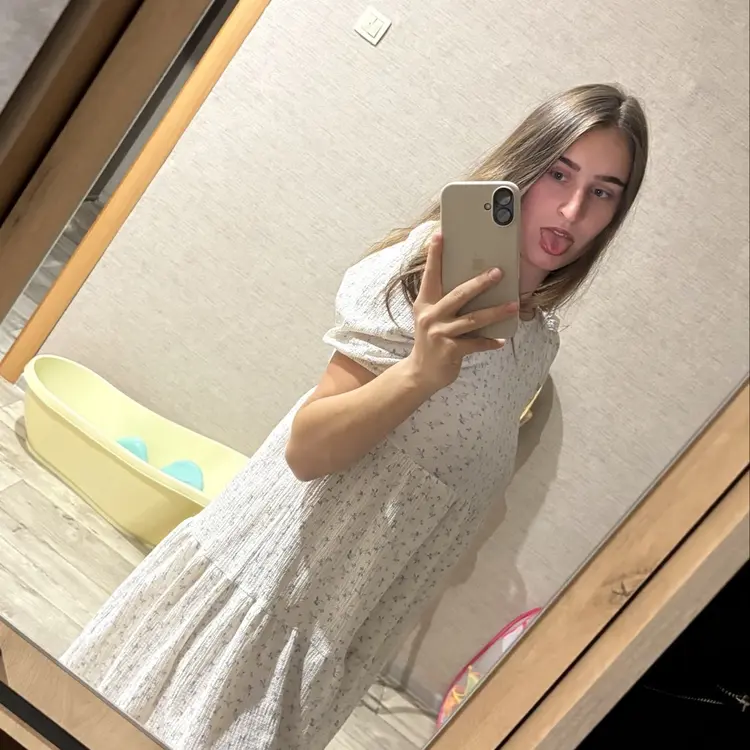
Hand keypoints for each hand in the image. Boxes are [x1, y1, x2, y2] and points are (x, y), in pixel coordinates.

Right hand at [406, 232, 517, 394]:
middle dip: (480, 283)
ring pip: (473, 319)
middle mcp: (430, 316)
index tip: (440, 235)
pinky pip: (475, 343)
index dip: (435, 256)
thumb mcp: (430, 318)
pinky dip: (489, 342)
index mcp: (425, 304)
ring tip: (513, 305)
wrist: (420, 373)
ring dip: (496, 312)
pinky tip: (501, 340)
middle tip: (498, 272)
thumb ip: (444, 302)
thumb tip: (473, 284)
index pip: (431, 276)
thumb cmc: (431, 341)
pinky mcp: (450, 351)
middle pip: (459, 295)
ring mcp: (439, 334)